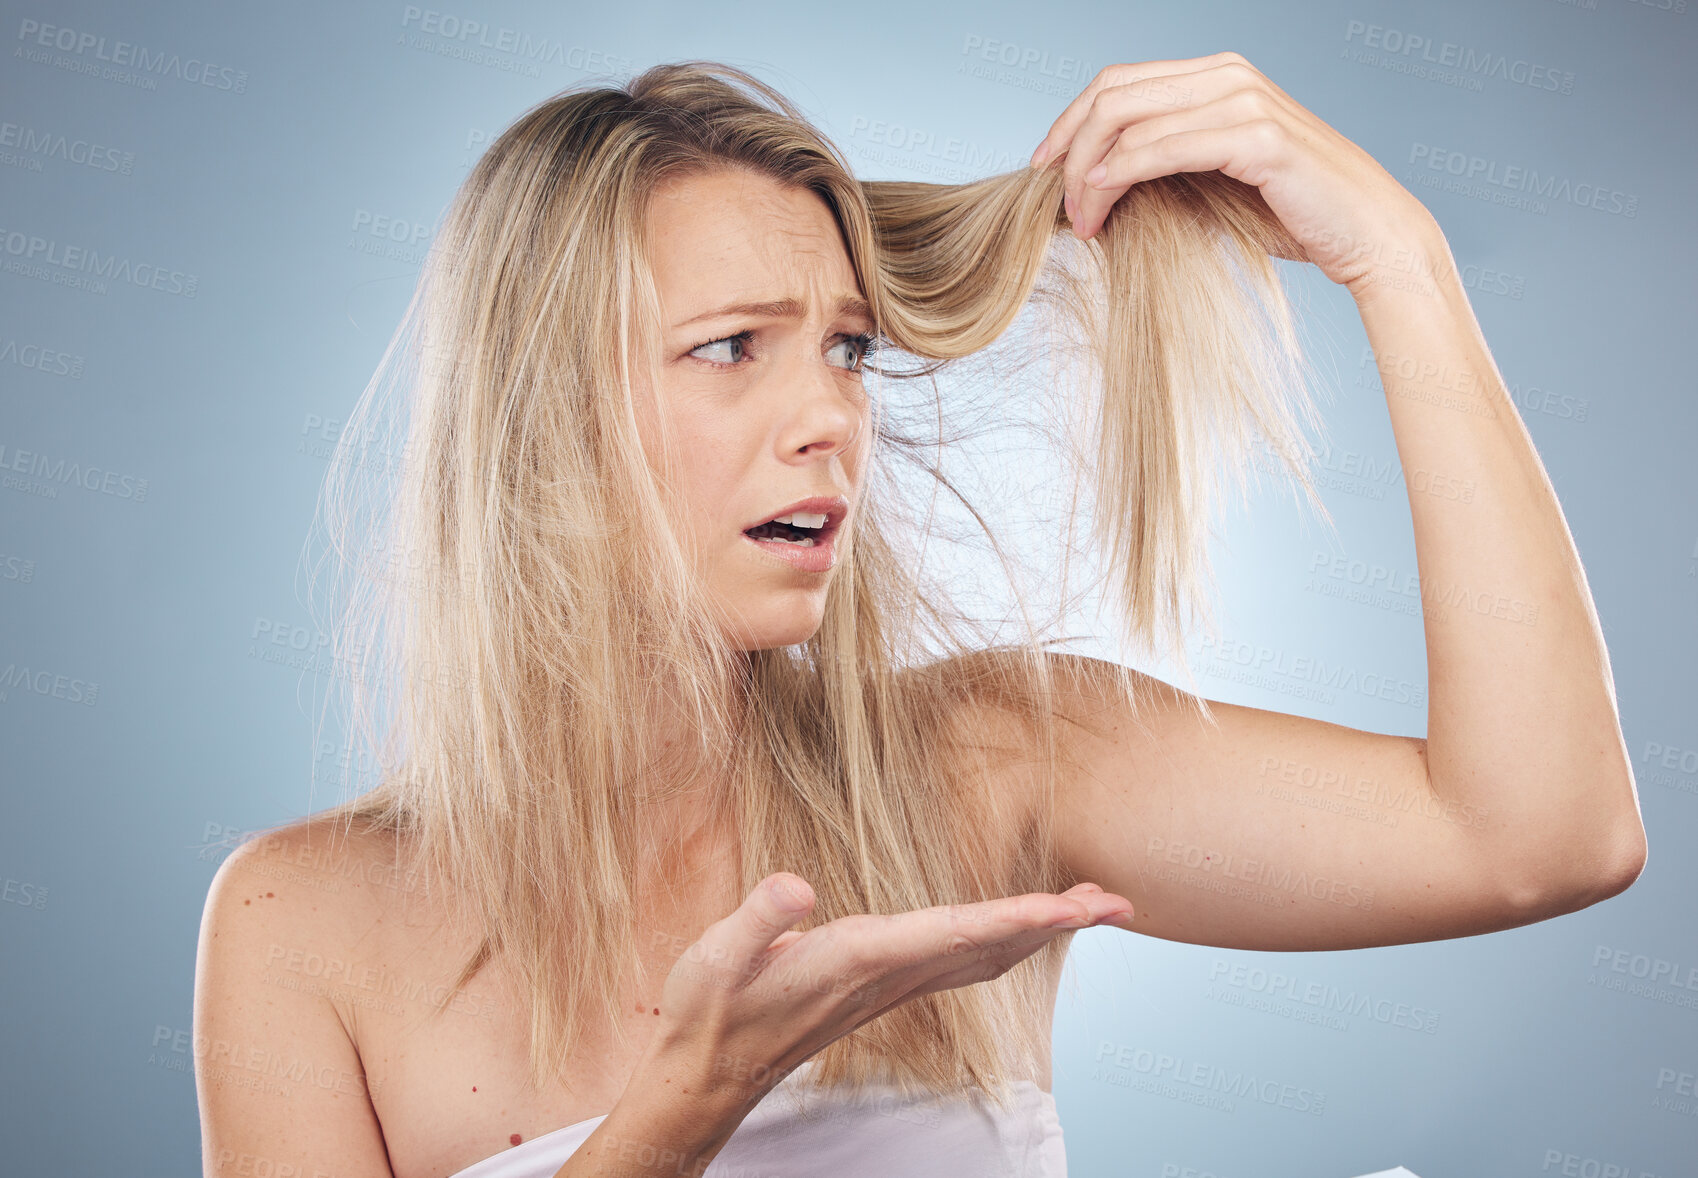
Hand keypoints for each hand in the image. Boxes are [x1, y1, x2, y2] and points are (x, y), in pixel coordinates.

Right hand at [644, 872, 1133, 1106]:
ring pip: (982, 954)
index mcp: (856, 960)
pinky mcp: (881, 982)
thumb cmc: (710, 1010)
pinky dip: (1004, 937)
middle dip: (1054, 923)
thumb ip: (757, 921)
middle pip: (988, 946)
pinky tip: (1020, 925)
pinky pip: (961, 958)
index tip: (1068, 909)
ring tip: (1089, 902)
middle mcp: (886, 975)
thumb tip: (796, 887)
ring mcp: (889, 983)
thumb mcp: (714, 958)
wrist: (709, 1072)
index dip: (1011, 918)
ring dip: (1040, 928)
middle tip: (1115, 901)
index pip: (949, 934)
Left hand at [1029, 52, 1442, 297]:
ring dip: (1088, 172)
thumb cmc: (1292, 216)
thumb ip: (1162, 169)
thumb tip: (1092, 187)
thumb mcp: (1213, 184)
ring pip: (1129, 118)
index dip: (1069, 123)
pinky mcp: (1258, 137)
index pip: (1118, 82)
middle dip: (1068, 147)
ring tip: (1079, 221)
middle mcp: (1228, 75)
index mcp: (1217, 76)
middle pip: (1112, 92)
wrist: (1367, 235)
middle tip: (1053, 202)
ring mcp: (1244, 99)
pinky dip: (1122, 170)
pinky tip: (1100, 198)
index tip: (1042, 170)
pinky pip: (1165, 146)